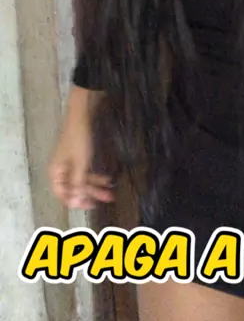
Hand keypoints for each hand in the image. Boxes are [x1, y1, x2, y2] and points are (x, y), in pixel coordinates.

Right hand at [48, 86, 115, 209]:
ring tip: (111, 191)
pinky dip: (95, 176)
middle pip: (74, 188)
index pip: (62, 195)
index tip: (91, 206)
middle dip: (91, 194)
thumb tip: (75, 203)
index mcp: (56, 172)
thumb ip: (77, 184)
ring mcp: (69, 163)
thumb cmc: (78, 139)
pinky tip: (107, 179)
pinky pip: (85, 171)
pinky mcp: (77, 156)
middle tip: (108, 199)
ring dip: (96, 186)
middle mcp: (61, 169)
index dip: (76, 202)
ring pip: (82, 180)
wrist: (82, 114)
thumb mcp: (80, 164)